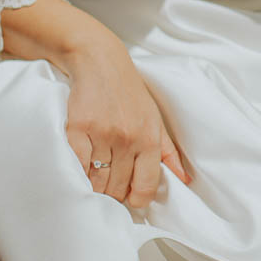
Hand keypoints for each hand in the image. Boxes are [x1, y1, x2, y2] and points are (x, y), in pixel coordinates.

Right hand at [62, 32, 189, 209]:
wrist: (100, 61)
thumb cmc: (129, 92)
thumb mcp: (155, 118)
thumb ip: (168, 152)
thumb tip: (184, 180)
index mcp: (149, 138)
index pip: (146, 186)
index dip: (137, 199)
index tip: (130, 197)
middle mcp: (128, 138)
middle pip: (118, 188)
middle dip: (113, 193)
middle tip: (109, 186)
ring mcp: (102, 134)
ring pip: (97, 182)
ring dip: (95, 187)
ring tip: (94, 179)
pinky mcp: (77, 128)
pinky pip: (77, 166)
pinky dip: (77, 174)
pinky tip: (79, 171)